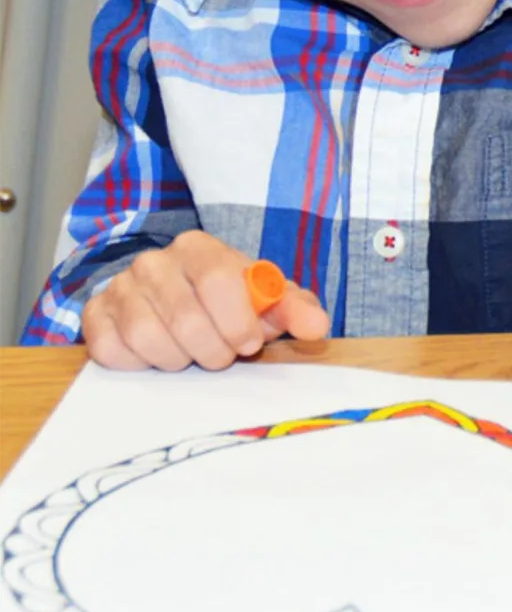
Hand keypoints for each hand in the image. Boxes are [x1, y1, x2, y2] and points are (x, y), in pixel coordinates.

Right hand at [81, 232, 330, 370]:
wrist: (183, 305)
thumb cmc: (232, 304)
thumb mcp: (269, 303)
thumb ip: (296, 310)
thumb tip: (316, 326)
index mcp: (199, 248)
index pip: (219, 281)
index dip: (238, 322)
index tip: (249, 343)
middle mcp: (154, 261)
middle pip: (185, 318)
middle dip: (212, 350)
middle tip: (221, 356)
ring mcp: (120, 287)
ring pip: (148, 338)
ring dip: (179, 359)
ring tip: (192, 354)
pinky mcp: (96, 316)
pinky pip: (114, 351)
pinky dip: (142, 364)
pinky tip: (159, 355)